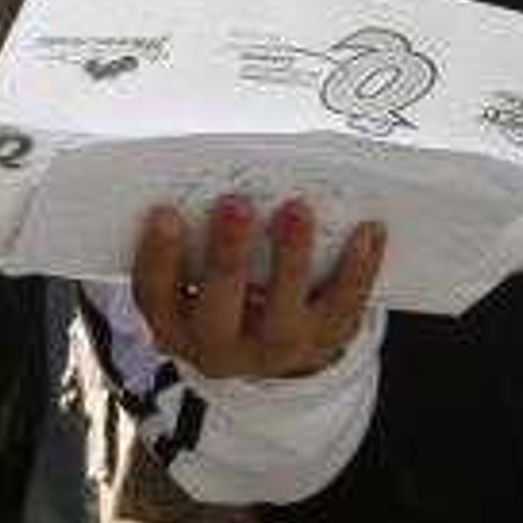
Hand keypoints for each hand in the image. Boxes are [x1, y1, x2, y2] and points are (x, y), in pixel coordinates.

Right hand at [131, 196, 385, 379]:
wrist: (265, 348)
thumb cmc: (219, 288)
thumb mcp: (189, 275)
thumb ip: (189, 238)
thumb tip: (208, 172)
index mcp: (174, 323)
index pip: (155, 294)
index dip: (158, 256)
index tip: (166, 211)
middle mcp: (218, 347)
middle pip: (218, 308)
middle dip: (227, 256)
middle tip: (235, 203)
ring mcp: (273, 350)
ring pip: (282, 314)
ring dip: (291, 259)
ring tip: (296, 208)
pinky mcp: (321, 343)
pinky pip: (342, 309)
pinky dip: (358, 269)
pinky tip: (367, 231)